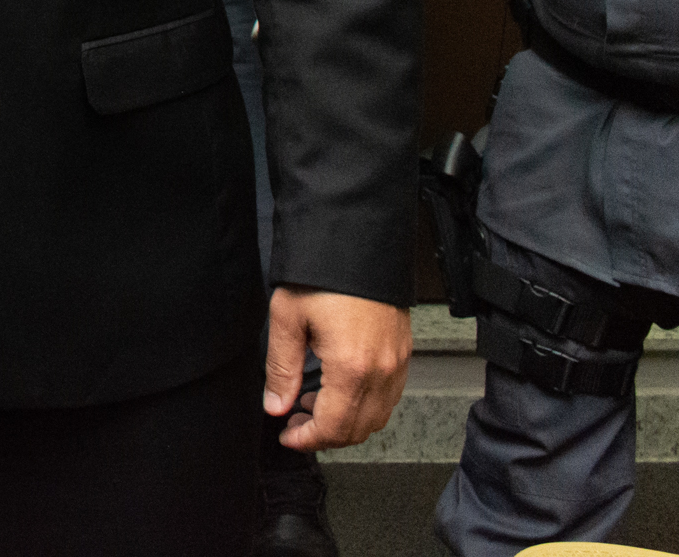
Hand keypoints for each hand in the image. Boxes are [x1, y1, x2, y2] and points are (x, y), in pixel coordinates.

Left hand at [265, 287, 409, 450]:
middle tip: (296, 424)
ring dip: (346, 422)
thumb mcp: (287, 317)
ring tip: (313, 404)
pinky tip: (339, 388)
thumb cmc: (323, 272)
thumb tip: (276, 405)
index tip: (287, 437)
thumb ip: (281, 368)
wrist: (358, 238)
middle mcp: (382, 370)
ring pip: (377, 416)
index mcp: (352, 367)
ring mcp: (397, 361)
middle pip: (359, 429)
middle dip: (325, 436)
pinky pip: (389, 395)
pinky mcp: (403, 350)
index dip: (307, 440)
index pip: (334, 428)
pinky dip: (365, 404)